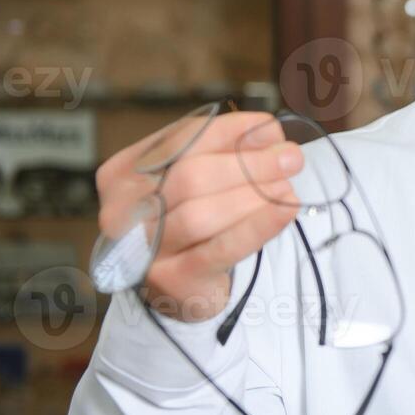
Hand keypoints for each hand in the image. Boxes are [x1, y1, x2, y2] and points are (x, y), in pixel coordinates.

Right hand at [95, 112, 302, 321]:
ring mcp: (142, 250)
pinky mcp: (172, 280)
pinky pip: (220, 249)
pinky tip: (287, 209)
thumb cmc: (185, 219)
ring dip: (253, 194)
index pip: (180, 141)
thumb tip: (267, 130)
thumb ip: (220, 151)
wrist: (175, 285)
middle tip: (292, 158)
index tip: (272, 129)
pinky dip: (258, 226)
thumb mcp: (193, 180)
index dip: (230, 131)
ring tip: (288, 185)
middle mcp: (122, 211)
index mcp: (123, 172)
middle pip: (190, 176)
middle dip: (248, 163)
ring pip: (201, 214)